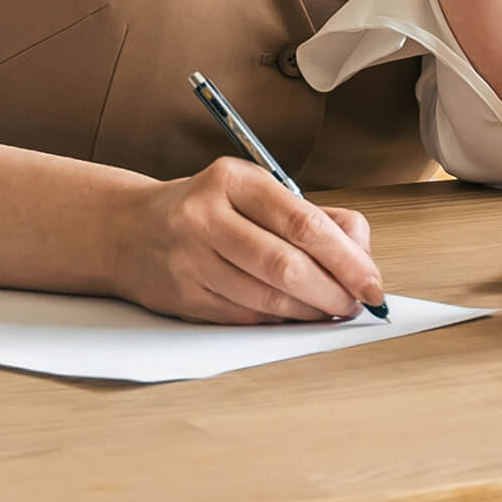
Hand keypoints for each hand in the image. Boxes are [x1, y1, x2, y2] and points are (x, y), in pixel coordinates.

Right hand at [109, 157, 384, 325]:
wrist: (129, 230)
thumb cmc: (208, 209)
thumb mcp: (255, 191)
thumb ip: (312, 215)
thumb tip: (362, 253)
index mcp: (232, 180)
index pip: (302, 222)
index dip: (346, 259)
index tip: (372, 282)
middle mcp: (206, 216)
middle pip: (285, 265)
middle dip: (333, 291)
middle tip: (357, 303)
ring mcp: (191, 259)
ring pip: (266, 298)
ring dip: (309, 311)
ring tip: (331, 310)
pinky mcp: (183, 296)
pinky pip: (246, 317)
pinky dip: (280, 322)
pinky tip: (297, 316)